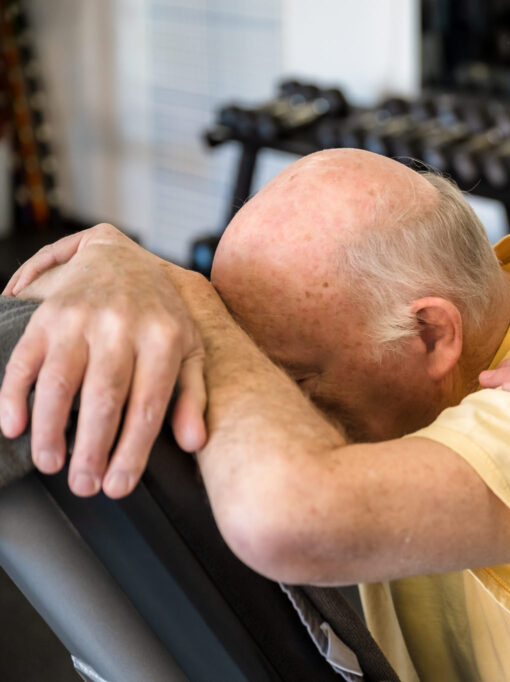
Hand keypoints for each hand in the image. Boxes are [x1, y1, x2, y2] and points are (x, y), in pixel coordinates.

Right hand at [0, 224, 206, 497]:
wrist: (123, 256)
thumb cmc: (161, 313)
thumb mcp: (189, 347)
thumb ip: (192, 395)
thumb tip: (193, 443)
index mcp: (164, 338)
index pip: (147, 406)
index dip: (131, 451)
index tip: (118, 487)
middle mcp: (122, 326)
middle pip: (104, 398)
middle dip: (92, 449)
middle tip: (84, 486)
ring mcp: (81, 318)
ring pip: (60, 382)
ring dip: (50, 429)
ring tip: (51, 464)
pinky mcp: (46, 315)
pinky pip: (25, 359)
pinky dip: (13, 395)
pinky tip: (13, 427)